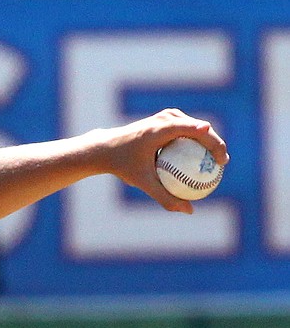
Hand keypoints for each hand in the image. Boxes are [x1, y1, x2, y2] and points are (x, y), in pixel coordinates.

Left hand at [94, 109, 228, 214]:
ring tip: (215, 161)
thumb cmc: (123, 165)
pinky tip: (200, 158)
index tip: (222, 163)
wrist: (105, 148)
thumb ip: (165, 197)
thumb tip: (189, 211)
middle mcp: (166, 118)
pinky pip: (187, 129)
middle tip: (221, 165)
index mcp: (163, 128)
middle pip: (201, 128)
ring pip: (196, 127)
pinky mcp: (165, 119)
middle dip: (216, 144)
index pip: (198, 131)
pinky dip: (196, 142)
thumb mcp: (143, 183)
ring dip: (208, 141)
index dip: (215, 144)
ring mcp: (166, 116)